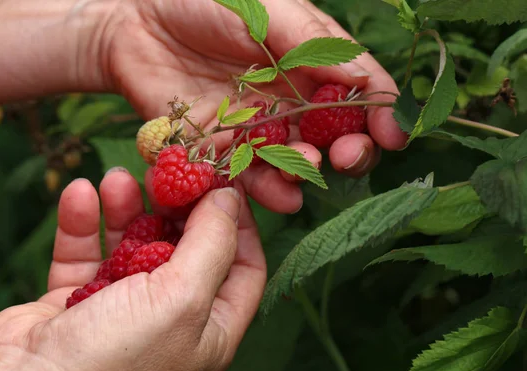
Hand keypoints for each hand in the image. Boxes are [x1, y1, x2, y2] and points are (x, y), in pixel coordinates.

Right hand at [0, 170, 265, 370]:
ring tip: (118, 177)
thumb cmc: (115, 356)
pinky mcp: (78, 299)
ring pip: (134, 243)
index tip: (224, 182)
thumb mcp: (183, 297)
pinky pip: (87, 251)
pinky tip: (81, 193)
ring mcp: (123, 308)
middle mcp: (172, 318)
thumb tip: (230, 199)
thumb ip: (213, 243)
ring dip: (127, 207)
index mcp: (210, 329)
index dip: (238, 223)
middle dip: (177, 206)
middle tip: (168, 169)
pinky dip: (84, 222)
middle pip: (186, 247)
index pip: (242, 267)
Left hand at [104, 0, 406, 213]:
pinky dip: (263, 187)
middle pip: (330, 136)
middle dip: (347, 149)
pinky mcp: (219, 148)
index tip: (393, 135)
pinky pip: (245, 173)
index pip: (356, 92)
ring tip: (307, 171)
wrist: (134, 20)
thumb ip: (310, 42)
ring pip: (290, 160)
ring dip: (304, 171)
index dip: (378, 114)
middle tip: (349, 156)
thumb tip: (364, 79)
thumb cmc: (203, 1)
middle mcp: (287, 100)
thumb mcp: (264, 8)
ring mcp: (254, 127)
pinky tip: (281, 195)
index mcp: (307, 62)